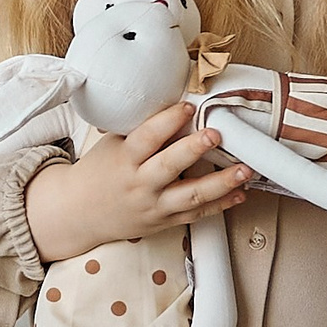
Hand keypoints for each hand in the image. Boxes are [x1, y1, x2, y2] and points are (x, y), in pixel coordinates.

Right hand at [25, 102, 247, 264]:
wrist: (81, 213)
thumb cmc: (100, 172)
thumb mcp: (113, 145)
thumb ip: (142, 131)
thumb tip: (177, 104)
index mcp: (124, 159)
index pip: (147, 137)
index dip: (168, 121)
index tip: (187, 106)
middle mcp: (140, 183)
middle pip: (169, 166)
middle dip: (194, 149)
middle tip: (216, 134)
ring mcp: (154, 205)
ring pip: (190, 195)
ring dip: (221, 183)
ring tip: (245, 170)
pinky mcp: (164, 221)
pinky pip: (196, 214)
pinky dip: (220, 205)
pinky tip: (240, 194)